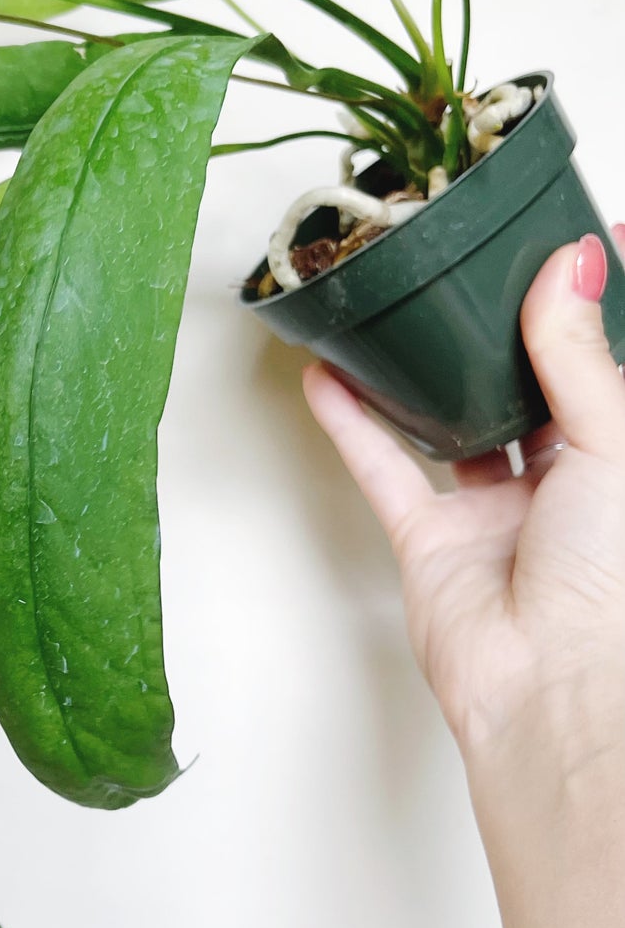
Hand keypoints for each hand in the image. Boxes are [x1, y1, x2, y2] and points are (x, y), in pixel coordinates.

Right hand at [303, 229, 624, 764]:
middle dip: (506, 332)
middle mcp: (565, 488)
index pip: (605, 369)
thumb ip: (580, 354)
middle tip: (481, 259)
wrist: (551, 686)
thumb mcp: (615, 445)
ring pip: (452, 426)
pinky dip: (355, 424)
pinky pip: (386, 470)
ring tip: (405, 306)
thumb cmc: (610, 586)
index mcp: (621, 465)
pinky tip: (332, 379)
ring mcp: (494, 514)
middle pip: (529, 391)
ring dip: (425, 373)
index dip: (595, 310)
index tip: (585, 241)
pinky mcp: (432, 542)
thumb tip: (571, 266)